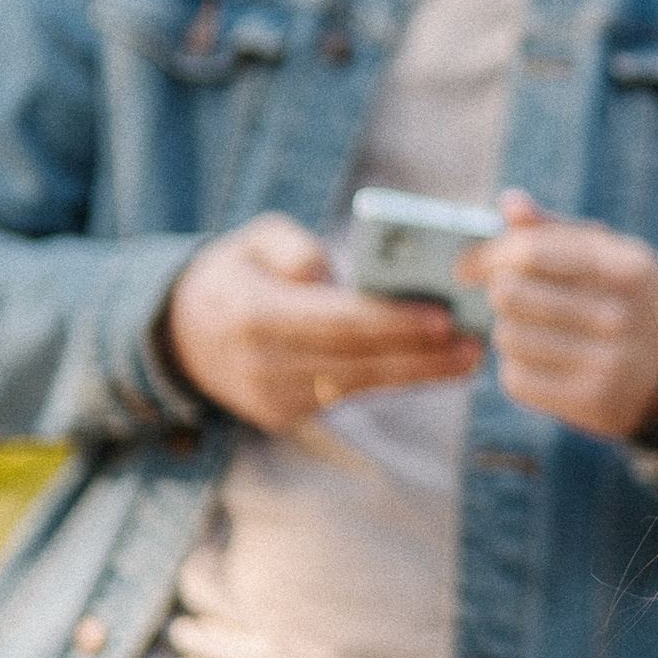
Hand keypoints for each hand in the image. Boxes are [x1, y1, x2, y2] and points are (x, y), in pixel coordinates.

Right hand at [164, 213, 480, 431]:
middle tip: (476, 341)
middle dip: (421, 354)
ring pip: (359, 386)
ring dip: (418, 373)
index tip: (443, 317)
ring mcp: (273, 398)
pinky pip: (349, 396)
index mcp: (252, 316)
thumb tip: (328, 270)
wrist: (181, 337)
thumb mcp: (251, 242)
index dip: (392, 323)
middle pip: (357, 361)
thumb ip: (289, 246)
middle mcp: (262, 365)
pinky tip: (435, 367)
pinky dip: (393, 381)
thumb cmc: (235, 275)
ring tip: (470, 356)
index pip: (335, 322)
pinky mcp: (286, 416)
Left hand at [471, 190, 657, 441]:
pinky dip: (518, 369)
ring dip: (510, 333)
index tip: (468, 268)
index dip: (487, 256)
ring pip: (507, 338)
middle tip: (512, 300)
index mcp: (626, 268)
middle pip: (509, 295)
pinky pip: (517, 379)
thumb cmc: (630, 299)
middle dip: (500, 294)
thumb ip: (558, 229)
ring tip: (535, 333)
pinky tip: (542, 363)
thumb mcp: (611, 254)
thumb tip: (511, 203)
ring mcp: (609, 363)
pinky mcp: (593, 402)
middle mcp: (620, 316)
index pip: (531, 252)